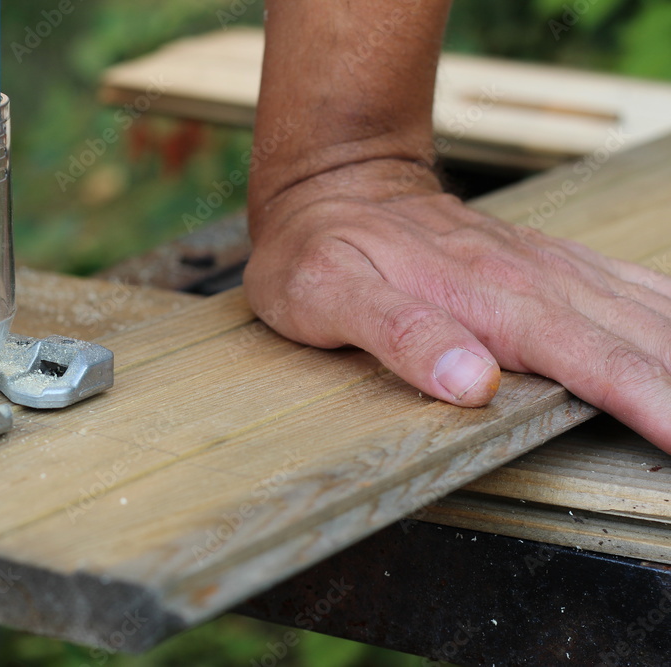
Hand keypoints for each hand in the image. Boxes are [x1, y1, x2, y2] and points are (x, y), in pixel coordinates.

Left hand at [244, 158, 670, 451]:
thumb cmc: (319, 249)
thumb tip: (472, 383)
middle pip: (636, 339)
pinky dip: (668, 312)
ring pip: (643, 310)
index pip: (590, 360)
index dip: (650, 403)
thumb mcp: (328, 297)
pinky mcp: (541, 261)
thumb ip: (399, 336)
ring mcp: (541, 265)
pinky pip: (625, 284)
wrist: (333, 182)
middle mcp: (529, 279)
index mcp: (486, 299)